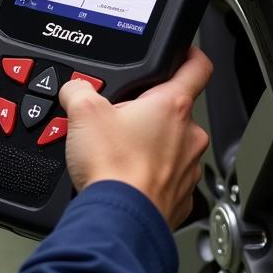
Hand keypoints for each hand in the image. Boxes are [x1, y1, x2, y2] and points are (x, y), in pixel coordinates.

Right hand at [58, 46, 212, 228]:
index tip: (183, 51)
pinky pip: (167, 176)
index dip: (189, 52)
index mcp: (172, 105)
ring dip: (149, 143)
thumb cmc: (113, 169)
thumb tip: (75, 88)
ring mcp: (188, 168)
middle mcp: (189, 135)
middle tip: (119, 117)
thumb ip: (79, 88)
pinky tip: (125, 176)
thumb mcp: (82, 111)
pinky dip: (149, 174)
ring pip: (171, 144)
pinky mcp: (180, 198)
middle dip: (147, 110)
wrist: (118, 222)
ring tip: (117, 151)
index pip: (197, 66)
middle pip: (174, 109)